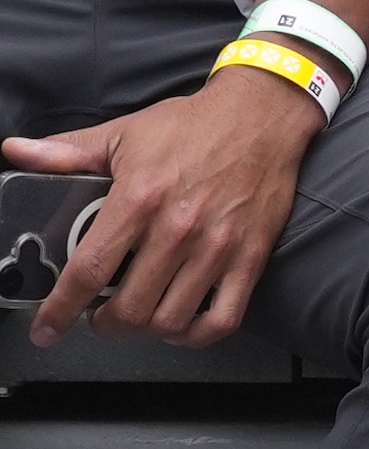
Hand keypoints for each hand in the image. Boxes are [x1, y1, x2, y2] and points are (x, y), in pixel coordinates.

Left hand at [2, 67, 320, 347]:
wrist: (263, 112)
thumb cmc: (194, 124)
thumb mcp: (124, 133)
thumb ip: (66, 152)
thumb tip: (16, 151)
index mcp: (139, 199)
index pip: (87, 273)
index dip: (59, 311)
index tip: (47, 329)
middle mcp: (178, 228)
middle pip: (129, 309)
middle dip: (104, 324)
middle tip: (99, 316)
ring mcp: (218, 246)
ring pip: (170, 321)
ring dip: (145, 330)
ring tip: (138, 316)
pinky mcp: (250, 255)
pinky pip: (222, 319)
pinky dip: (195, 335)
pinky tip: (181, 323)